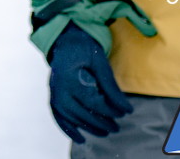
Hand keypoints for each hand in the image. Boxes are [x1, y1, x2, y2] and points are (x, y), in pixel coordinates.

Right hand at [47, 23, 131, 142]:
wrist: (65, 41)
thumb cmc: (84, 48)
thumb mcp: (100, 61)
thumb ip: (110, 84)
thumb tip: (126, 108)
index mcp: (68, 77)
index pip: (91, 101)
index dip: (110, 109)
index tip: (125, 113)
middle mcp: (58, 87)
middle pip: (81, 112)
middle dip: (101, 122)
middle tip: (117, 127)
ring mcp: (53, 93)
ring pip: (70, 117)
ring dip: (87, 127)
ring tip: (105, 132)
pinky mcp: (53, 96)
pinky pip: (58, 116)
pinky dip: (67, 129)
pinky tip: (80, 139)